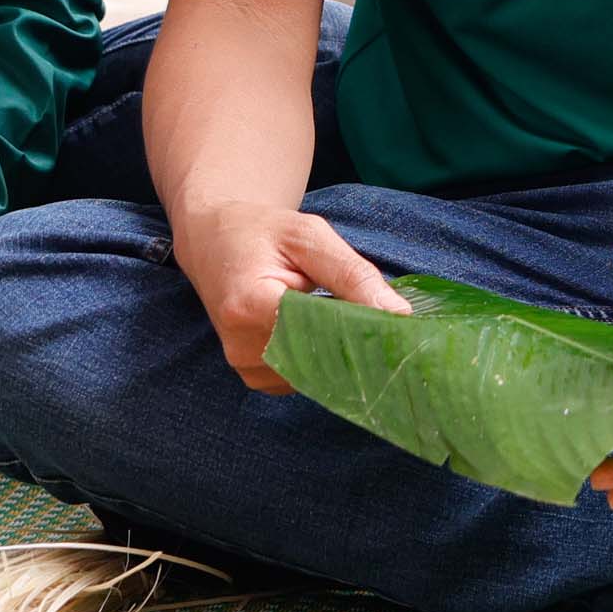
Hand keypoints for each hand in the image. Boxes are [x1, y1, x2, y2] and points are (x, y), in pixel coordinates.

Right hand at [169, 200, 407, 391]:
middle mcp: (242, 347)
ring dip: (338, 349)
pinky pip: (305, 377)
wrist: (214, 243)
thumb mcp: (309, 236)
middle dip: (355, 342)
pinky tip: (320, 329)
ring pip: (317, 373)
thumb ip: (353, 274)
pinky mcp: (254, 378)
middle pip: (322, 359)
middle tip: (379, 319)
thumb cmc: (262, 233)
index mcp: (249, 306)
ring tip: (337, 313)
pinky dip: (321, 357)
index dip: (361, 330)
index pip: (321, 333)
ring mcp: (246, 368)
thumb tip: (398, 315)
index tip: (395, 325)